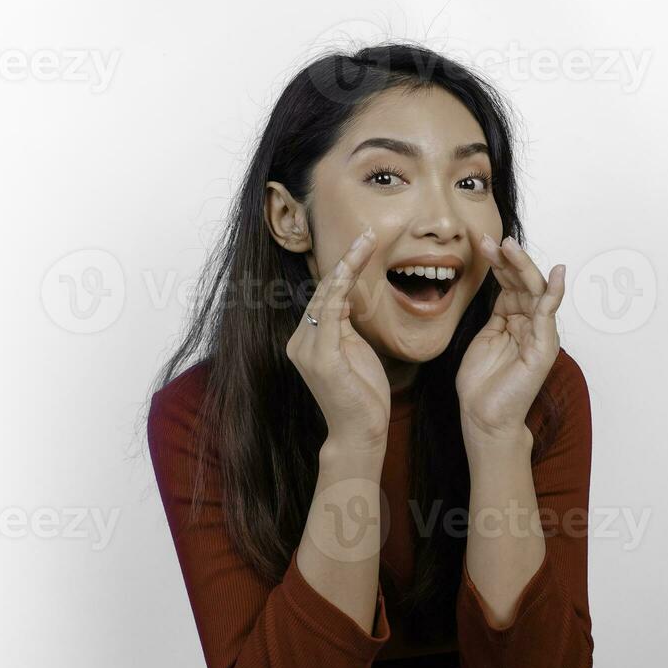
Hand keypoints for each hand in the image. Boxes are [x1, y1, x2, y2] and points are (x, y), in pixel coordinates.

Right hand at [286, 225, 390, 448]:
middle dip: (346, 260)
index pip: (325, 296)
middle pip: (323, 290)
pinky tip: (354, 267)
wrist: (361, 433)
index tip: (363, 244)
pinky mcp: (320, 357)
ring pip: (326, 296)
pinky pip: (330, 312)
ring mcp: (306, 349)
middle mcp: (300, 342)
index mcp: (307, 340)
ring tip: (366, 242)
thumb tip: (348, 298)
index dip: (343, 269)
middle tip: (367, 234)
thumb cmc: (362, 395)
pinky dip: (343, 287)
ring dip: (347, 266)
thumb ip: (346, 326)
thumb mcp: (355, 351)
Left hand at [455, 234, 565, 438]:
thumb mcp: (484, 336)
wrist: (484, 417)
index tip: (483, 243)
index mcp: (515, 320)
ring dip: (524, 267)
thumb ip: (495, 313)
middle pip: (525, 283)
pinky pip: (549, 315)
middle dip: (510, 259)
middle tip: (496, 239)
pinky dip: (553, 293)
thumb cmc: (482, 383)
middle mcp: (530, 324)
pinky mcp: (544, 347)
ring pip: (536, 292)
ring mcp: (540, 334)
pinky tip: (556, 275)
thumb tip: (497, 284)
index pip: (510, 284)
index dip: (499, 263)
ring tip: (510, 246)